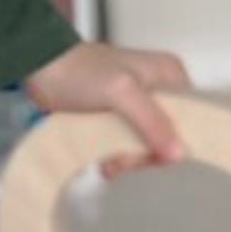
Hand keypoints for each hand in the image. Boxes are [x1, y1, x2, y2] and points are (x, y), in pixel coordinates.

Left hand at [24, 42, 193, 178]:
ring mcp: (133, 105)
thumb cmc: (76, 69)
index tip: (159, 157)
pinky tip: (105, 164)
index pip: (192, 116)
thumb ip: (151, 120)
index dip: (178, 140)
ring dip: (129, 159)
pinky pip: (124, 144)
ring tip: (111, 163)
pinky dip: (116, 157)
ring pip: (145, 143)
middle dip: (146, 153)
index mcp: (168, 75)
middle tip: (125, 160)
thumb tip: (177, 152)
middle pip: (168, 134)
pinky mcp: (112, 118)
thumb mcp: (121, 92)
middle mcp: (155, 89)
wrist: (38, 67)